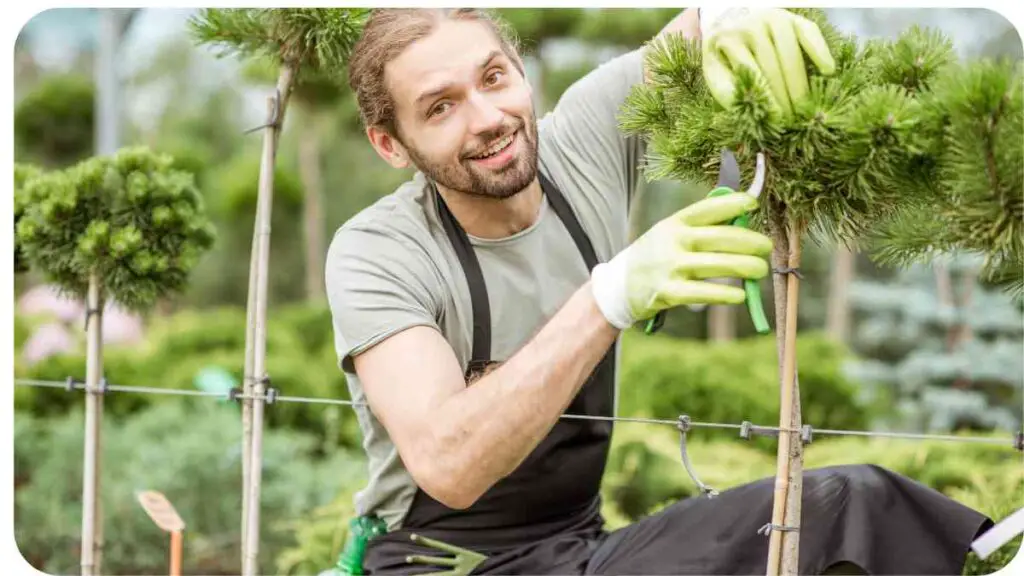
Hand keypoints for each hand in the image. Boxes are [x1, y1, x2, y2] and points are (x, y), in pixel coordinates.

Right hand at [590, 192, 772, 329]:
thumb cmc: (656, 255)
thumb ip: (702, 225)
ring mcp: (670, 267)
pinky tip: (740, 295)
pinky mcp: (669, 292)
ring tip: (760, 270)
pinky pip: (703, 292)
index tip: (753, 203)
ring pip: (718, 264)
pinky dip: (725, 295)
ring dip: (746, 267)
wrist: (619, 285)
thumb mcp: (671, 232)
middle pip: (722, 237)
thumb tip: (743, 215)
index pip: (709, 208)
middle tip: (766, 247)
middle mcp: (673, 241)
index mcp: (676, 222)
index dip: (734, 203)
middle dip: (751, 242)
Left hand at [699, 8, 834, 115]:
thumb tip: (746, 111)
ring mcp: (773, 18)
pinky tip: (828, 71)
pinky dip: (820, 51)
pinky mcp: (793, 17)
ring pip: (791, 54)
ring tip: (806, 108)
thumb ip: (726, 92)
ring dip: (800, 84)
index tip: (778, 120)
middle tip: (794, 120)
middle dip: (785, 96)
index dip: (766, 98)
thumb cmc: (726, 59)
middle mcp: (750, 25)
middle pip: (773, 66)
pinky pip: (810, 33)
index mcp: (728, 39)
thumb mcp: (717, 74)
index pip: (751, 73)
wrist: (732, 24)